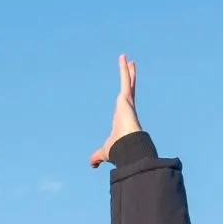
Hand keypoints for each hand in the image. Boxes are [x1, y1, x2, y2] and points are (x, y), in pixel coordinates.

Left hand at [89, 54, 141, 168]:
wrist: (126, 146)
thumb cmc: (117, 150)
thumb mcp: (103, 152)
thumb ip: (97, 156)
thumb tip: (92, 165)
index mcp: (122, 118)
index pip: (125, 103)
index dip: (126, 95)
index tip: (127, 90)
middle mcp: (126, 108)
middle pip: (129, 89)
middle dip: (130, 79)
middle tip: (131, 68)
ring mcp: (127, 102)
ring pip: (127, 82)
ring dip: (127, 70)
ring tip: (127, 59)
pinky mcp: (126, 97)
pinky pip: (125, 79)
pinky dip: (123, 69)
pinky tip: (123, 58)